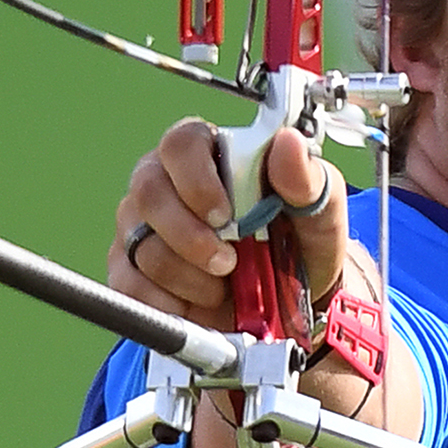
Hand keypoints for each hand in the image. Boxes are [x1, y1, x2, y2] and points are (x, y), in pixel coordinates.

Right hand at [108, 118, 349, 329]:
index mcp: (209, 153)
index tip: (223, 215)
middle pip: (148, 193)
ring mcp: (141, 226)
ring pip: (141, 244)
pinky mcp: (129, 269)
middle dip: (188, 237)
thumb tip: (288, 143)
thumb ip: (306, 179)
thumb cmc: (299, 244)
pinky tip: (194, 304)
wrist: (288, 304)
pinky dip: (165, 302)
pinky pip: (128, 283)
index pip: (181, 144)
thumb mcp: (318, 212)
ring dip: (188, 276)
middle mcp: (165, 182)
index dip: (196, 179)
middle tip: (228, 263)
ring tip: (222, 287)